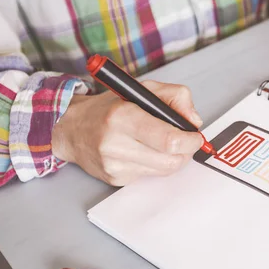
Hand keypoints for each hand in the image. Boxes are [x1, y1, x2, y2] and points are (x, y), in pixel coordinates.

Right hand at [52, 81, 203, 185]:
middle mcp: (115, 143)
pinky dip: (156, 164)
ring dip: (174, 158)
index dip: (190, 141)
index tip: (195, 136)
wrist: (73, 128)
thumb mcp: (143, 89)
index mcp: (122, 116)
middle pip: (170, 160)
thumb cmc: (110, 107)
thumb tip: (194, 121)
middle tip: (188, 141)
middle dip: (186, 152)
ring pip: (163, 171)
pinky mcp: (115, 179)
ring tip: (168, 144)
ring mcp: (113, 165)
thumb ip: (175, 96)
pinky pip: (150, 176)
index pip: (168, 140)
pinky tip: (146, 151)